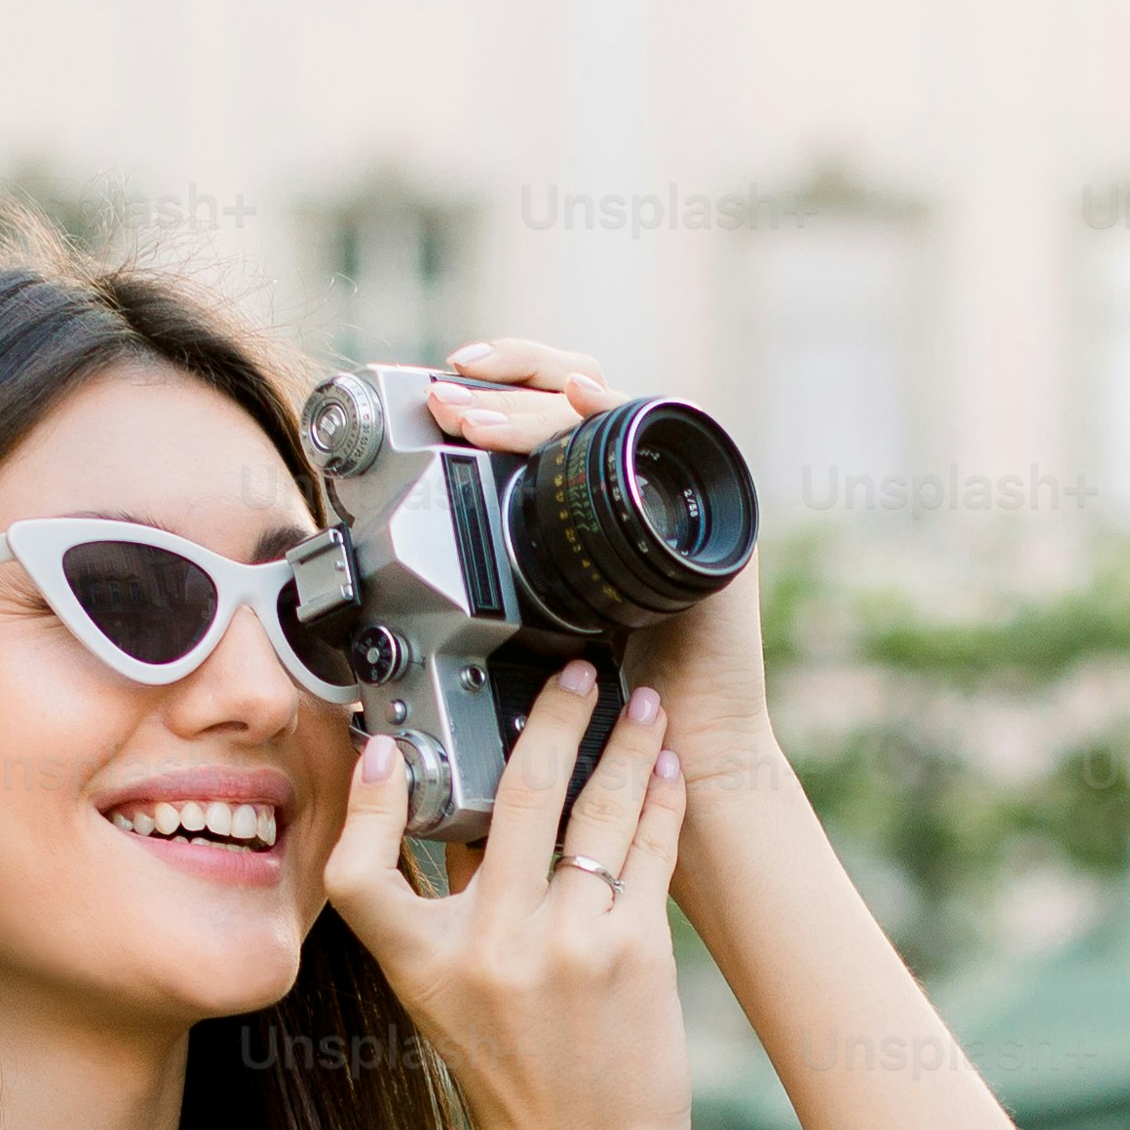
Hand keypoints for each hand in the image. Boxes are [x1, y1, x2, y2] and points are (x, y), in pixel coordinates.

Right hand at [314, 645, 690, 1129]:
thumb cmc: (519, 1084)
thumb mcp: (448, 1006)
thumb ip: (450, 914)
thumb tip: (462, 811)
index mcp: (424, 965)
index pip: (362, 871)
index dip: (365, 804)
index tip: (385, 748)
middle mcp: (489, 948)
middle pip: (514, 797)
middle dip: (552, 717)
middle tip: (574, 671)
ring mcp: (565, 944)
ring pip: (595, 809)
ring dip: (625, 742)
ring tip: (642, 702)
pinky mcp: (633, 951)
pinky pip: (646, 849)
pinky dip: (660, 800)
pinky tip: (667, 768)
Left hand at [427, 340, 787, 810]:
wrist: (678, 746)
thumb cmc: (611, 699)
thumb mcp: (534, 612)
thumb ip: (503, 561)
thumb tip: (423, 523)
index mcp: (594, 500)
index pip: (547, 411)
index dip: (498, 387)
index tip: (443, 392)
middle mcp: (640, 484)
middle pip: (571, 394)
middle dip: (504, 384)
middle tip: (452, 398)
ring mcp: (677, 491)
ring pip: (606, 409)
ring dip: (538, 399)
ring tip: (482, 413)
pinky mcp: (707, 509)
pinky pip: (662, 442)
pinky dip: (616, 412)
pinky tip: (577, 402)